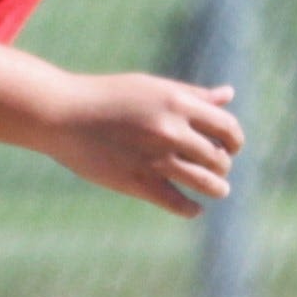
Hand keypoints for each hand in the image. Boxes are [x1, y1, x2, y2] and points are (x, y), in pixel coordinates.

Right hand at [41, 73, 244, 217]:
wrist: (62, 113)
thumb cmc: (108, 96)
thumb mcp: (152, 88)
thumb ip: (193, 95)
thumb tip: (229, 95)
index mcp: (178, 103)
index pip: (228, 127)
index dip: (235, 140)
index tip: (231, 147)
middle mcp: (171, 130)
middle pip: (219, 157)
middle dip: (223, 165)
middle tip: (218, 169)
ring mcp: (155, 158)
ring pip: (206, 183)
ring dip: (217, 189)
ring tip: (217, 190)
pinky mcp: (137, 181)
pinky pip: (178, 203)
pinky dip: (191, 209)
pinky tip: (194, 209)